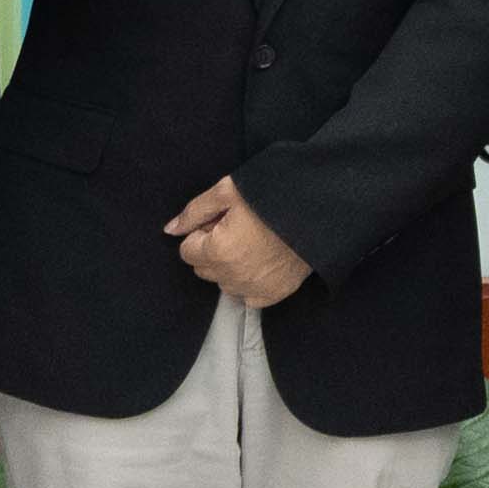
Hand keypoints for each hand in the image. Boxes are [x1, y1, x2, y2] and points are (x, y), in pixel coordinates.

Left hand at [166, 177, 309, 309]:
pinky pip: (246, 297)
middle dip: (212, 250)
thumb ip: (194, 212)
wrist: (318, 209)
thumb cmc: (271, 195)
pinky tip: (261, 262)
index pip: (187, 251)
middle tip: (236, 229)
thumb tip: (170, 230)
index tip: (221, 221)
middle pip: (203, 269)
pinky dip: (248, 282)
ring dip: (228, 267)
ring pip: (223, 283)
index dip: (202, 232)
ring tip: (251, 243)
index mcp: (218, 250)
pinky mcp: (274, 294)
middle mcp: (233, 276)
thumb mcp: (228, 191)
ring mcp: (254, 289)